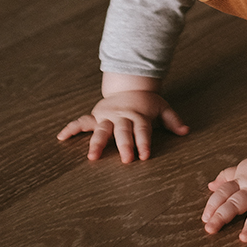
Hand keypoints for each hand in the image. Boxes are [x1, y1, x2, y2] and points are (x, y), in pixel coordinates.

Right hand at [56, 90, 188, 162]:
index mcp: (138, 115)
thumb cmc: (146, 102)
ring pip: (101, 130)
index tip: (144, 156)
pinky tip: (61, 137)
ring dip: (96, 143)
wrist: (129, 86)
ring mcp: (107, 116)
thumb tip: (185, 131)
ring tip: (91, 157)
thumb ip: (172, 120)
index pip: (142, 130)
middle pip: (122, 131)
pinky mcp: (96, 116)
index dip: (143, 142)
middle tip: (125, 160)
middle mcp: (121, 116)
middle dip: (124, 145)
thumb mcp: (162, 107)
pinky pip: (81, 122)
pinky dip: (71, 129)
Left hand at [202, 156, 246, 241]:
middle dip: (222, 216)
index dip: (213, 205)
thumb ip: (227, 177)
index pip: (224, 193)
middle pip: (236, 203)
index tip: (205, 218)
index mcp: (243, 182)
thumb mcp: (244, 168)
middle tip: (210, 229)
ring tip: (244, 238)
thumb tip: (211, 186)